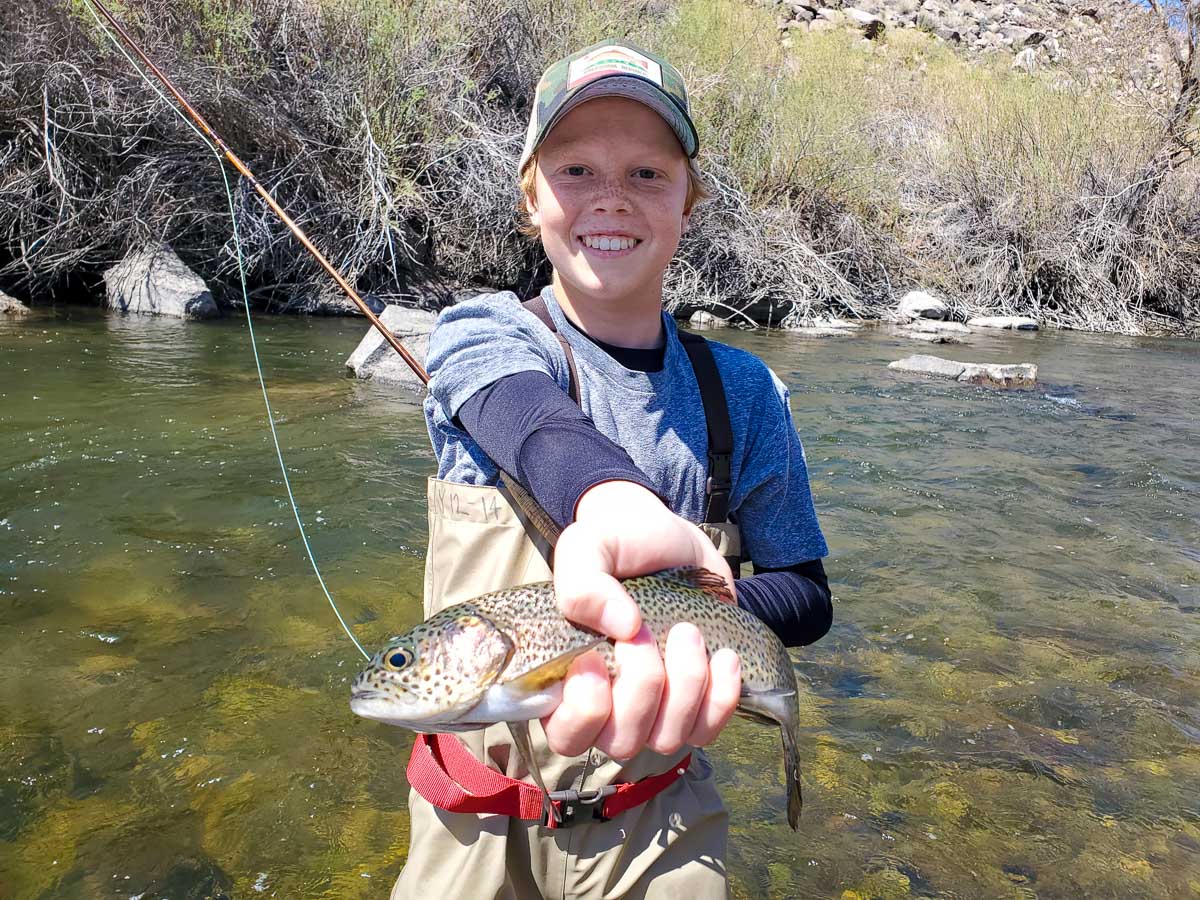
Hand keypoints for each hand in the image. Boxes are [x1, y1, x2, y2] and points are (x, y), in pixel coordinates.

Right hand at [542, 481, 741, 759]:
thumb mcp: (589, 546)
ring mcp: (654, 712)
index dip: (584, 712)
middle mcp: (608, 707)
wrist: (672, 540)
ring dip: (684, 684)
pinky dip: (721, 696)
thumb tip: (621, 626)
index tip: (596, 657)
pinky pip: (708, 730)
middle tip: (646, 631)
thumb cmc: (619, 546)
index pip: (566, 735)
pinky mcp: (696, 706)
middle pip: (621, 742)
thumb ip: (583, 582)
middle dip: (642, 686)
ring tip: (688, 631)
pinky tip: (722, 655)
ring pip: (667, 739)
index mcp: (566, 679)